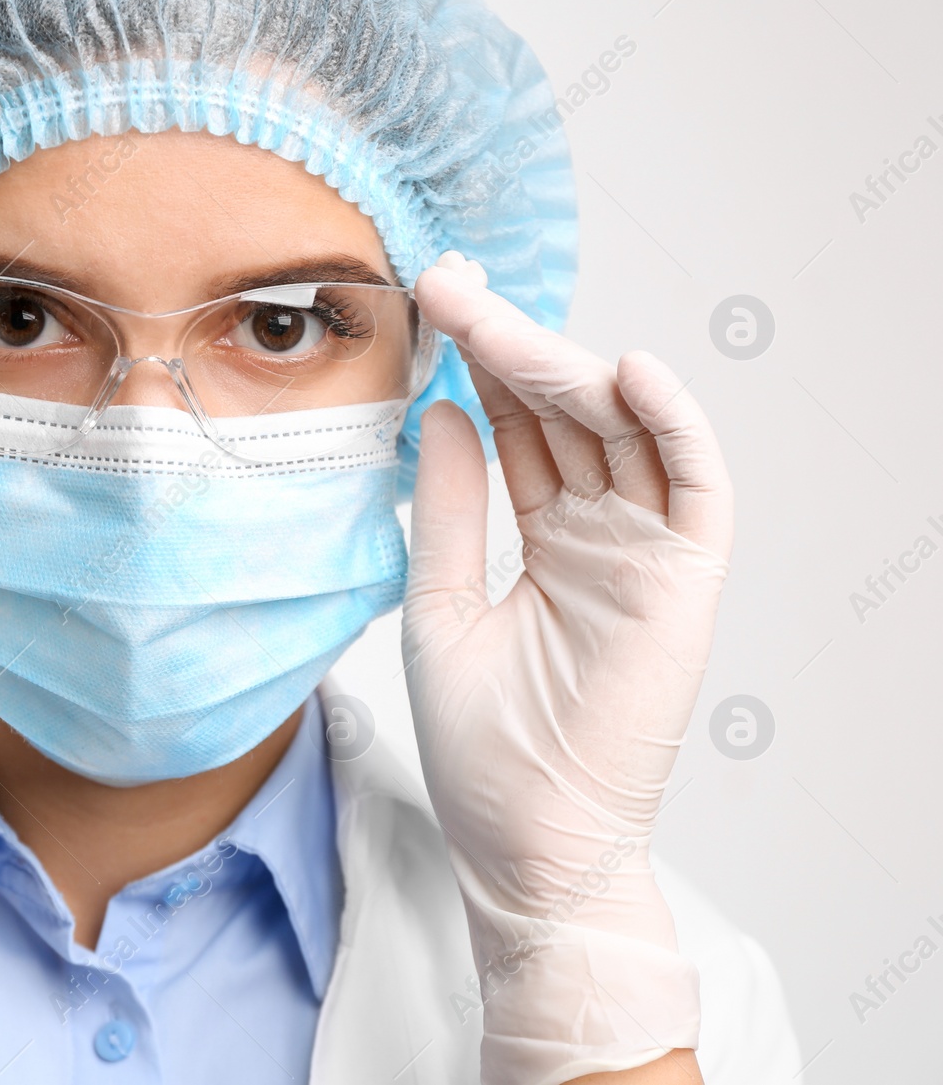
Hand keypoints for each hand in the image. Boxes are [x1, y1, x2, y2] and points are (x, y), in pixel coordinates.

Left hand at [403, 253, 730, 1081]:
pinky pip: (695, 485)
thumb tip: (442, 414)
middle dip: (512, 345)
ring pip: (622, 431)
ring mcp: (647, 552)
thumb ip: (451, 508)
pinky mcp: (686, 581)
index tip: (434, 302)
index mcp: (547, 537)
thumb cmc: (482, 745)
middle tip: (451, 285)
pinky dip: (672, 426)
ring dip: (566, 367)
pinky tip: (622, 372)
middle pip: (567, 413)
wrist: (523, 843)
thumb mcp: (441, 604)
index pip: (522, 427)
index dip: (483, 363)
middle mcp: (602, 532)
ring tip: (496, 319)